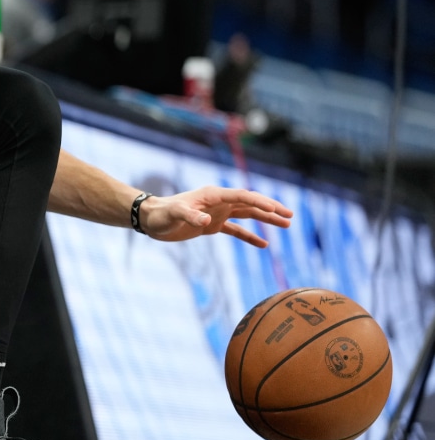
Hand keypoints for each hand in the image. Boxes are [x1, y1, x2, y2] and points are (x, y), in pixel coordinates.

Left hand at [139, 187, 292, 247]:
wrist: (150, 219)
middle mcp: (218, 202)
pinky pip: (236, 230)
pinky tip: (264, 244)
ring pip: (247, 215)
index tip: (277, 209)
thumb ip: (190, 215)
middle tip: (289, 216)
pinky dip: (249, 236)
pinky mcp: (212, 226)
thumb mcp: (174, 214)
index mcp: (213, 196)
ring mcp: (216, 213)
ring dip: (265, 219)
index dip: (261, 202)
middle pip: (250, 203)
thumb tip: (207, 221)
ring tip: (286, 224)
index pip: (242, 197)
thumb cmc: (161, 214)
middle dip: (270, 209)